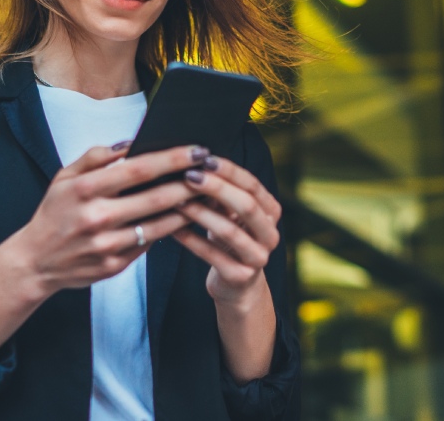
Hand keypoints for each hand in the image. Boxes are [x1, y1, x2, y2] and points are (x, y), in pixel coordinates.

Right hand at [12, 143, 208, 296]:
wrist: (35, 262)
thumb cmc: (55, 213)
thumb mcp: (64, 178)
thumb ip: (96, 157)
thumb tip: (130, 143)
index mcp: (85, 189)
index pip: (139, 169)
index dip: (172, 158)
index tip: (197, 150)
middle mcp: (97, 217)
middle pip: (157, 197)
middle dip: (191, 182)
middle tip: (213, 171)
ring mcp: (107, 244)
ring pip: (160, 224)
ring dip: (188, 209)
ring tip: (208, 194)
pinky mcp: (115, 265)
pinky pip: (150, 243)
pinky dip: (170, 229)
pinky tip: (185, 217)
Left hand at [171, 156, 281, 307]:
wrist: (237, 285)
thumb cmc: (230, 240)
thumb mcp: (230, 215)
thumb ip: (221, 194)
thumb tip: (195, 165)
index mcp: (272, 213)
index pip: (253, 186)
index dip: (230, 171)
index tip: (205, 159)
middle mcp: (270, 235)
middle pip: (247, 205)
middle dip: (217, 188)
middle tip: (190, 176)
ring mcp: (258, 258)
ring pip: (228, 231)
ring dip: (200, 213)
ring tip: (176, 200)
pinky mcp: (239, 277)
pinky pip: (211, 255)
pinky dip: (190, 240)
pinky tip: (172, 228)